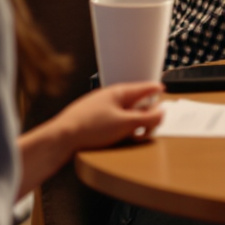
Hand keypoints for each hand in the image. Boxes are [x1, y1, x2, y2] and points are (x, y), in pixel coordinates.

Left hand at [18, 83, 164, 190]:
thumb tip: (161, 112)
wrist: (61, 138)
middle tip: (150, 127)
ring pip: (125, 113)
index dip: (155, 89)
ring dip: (134, 124)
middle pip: (135, 102)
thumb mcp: (125, 124)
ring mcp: (100, 108)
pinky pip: (114, 120)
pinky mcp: (93, 120)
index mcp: (119, 92)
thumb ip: (146, 118)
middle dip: (146, 115)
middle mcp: (109, 97)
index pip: (143, 87)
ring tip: (135, 135)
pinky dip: (122, 128)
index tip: (162, 89)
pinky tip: (119, 138)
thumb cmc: (89, 127)